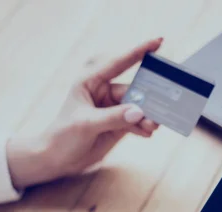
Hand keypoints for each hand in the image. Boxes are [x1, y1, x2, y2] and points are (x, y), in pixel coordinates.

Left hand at [6, 38, 162, 188]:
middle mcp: (103, 91)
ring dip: (148, 116)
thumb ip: (113, 117)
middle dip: (149, 97)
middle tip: (164, 102)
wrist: (56, 159)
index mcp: (91, 81)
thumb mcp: (86, 124)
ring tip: (154, 126)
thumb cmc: (63, 136)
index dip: (138, 51)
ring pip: (138, 107)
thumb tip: (139, 112)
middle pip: (134, 89)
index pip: (117, 63)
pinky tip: (148, 133)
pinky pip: (137, 121)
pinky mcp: (119, 123)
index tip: (159, 41)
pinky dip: (144, 127)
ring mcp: (113, 108)